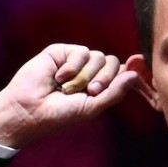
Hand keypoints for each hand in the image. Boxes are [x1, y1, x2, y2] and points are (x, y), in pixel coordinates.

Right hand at [0, 44, 138, 149]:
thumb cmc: (59, 114)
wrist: (30, 110)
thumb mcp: (92, 107)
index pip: (121, 73)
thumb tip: (135, 74)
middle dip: (105, 78)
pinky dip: (72, 67)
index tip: (137, 74)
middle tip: (91, 91)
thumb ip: (115, 92)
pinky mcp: (61, 52)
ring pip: (98, 56)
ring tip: (68, 89)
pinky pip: (81, 52)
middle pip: (112, 62)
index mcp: (99, 85)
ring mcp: (75, 61)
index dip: (129, 72)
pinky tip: (59, 77)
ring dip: (85, 75)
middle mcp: (89, 71)